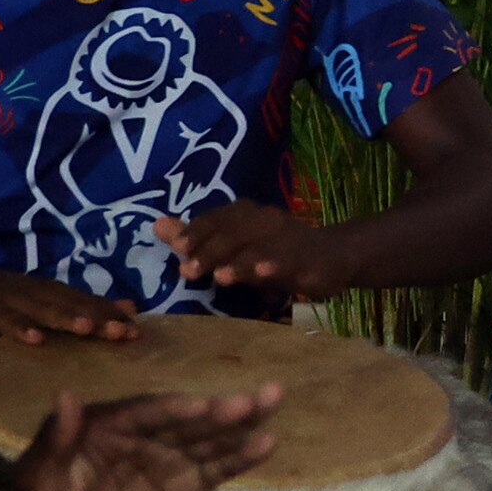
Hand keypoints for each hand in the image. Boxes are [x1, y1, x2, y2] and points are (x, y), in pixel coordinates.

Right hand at [0, 260, 139, 349]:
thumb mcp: (27, 301)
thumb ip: (62, 309)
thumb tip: (107, 318)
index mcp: (44, 292)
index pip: (84, 301)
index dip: (111, 313)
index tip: (139, 327)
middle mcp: (31, 292)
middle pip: (70, 305)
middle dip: (100, 317)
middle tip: (128, 332)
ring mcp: (6, 299)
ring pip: (41, 310)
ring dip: (66, 318)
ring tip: (90, 329)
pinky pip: (1, 321)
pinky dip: (18, 329)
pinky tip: (36, 340)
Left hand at [3, 387, 283, 490]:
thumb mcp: (36, 478)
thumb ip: (55, 440)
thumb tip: (66, 395)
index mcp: (106, 424)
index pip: (145, 412)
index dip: (172, 409)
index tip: (200, 407)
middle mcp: (144, 435)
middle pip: (187, 419)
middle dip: (220, 409)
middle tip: (255, 397)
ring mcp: (169, 462)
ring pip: (210, 438)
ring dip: (242, 423)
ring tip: (274, 400)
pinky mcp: (186, 490)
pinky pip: (218, 470)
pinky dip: (242, 457)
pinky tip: (267, 444)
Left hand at [158, 206, 362, 301]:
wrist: (334, 255)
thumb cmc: (276, 250)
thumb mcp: (235, 244)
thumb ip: (198, 238)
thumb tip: (157, 226)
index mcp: (246, 214)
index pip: (216, 219)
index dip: (197, 232)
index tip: (178, 249)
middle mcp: (266, 220)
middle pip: (234, 234)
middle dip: (210, 251)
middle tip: (187, 271)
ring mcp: (289, 240)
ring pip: (260, 249)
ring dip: (240, 261)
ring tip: (219, 276)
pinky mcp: (309, 261)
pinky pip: (290, 263)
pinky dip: (276, 266)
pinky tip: (263, 274)